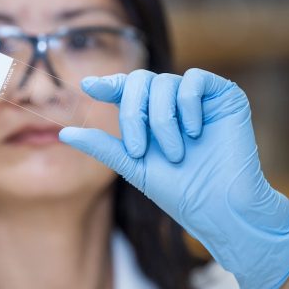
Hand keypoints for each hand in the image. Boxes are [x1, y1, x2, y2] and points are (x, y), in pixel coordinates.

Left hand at [59, 68, 288, 288]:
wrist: (220, 208)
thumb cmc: (178, 192)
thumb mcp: (132, 165)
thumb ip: (101, 145)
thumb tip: (64, 132)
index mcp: (151, 116)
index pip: (126, 89)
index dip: (108, 84)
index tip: (88, 86)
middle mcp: (173, 103)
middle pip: (140, 81)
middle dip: (133, 113)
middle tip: (139, 150)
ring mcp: (199, 98)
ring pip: (164, 82)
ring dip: (162, 120)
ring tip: (174, 153)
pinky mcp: (225, 96)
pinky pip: (195, 79)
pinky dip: (187, 104)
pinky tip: (193, 132)